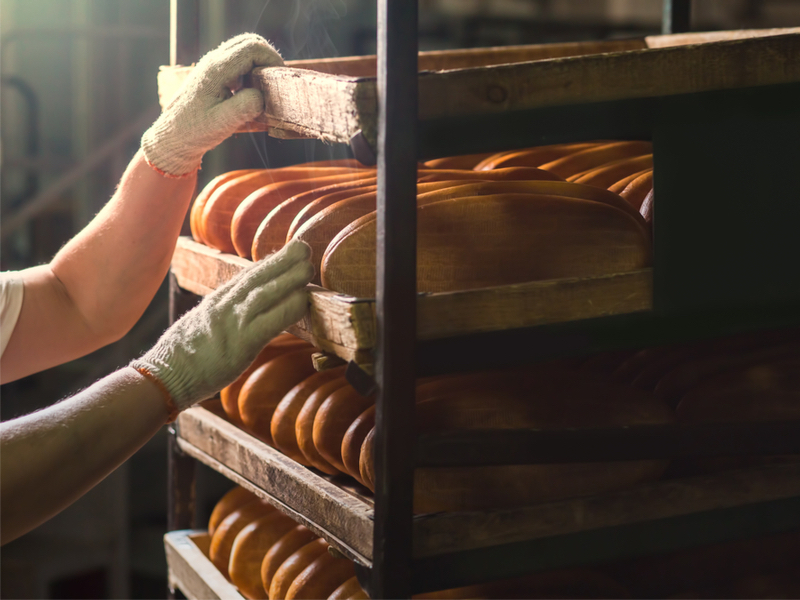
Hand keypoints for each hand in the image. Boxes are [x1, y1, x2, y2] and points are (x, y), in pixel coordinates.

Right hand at [131, 241, 312, 409]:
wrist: (162, 377)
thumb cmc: (180, 359)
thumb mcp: (198, 328)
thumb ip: (217, 317)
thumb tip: (233, 313)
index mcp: (214, 303)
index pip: (244, 277)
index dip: (267, 264)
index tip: (285, 254)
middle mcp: (223, 306)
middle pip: (255, 277)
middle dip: (282, 260)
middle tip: (304, 246)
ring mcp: (232, 323)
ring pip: (264, 293)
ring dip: (289, 278)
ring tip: (308, 267)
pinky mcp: (241, 343)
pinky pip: (269, 322)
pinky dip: (288, 309)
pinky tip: (303, 301)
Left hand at [141, 33, 282, 176]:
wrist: (173, 136)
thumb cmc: (195, 132)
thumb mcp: (223, 123)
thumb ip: (245, 107)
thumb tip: (263, 95)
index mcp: (216, 71)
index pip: (251, 48)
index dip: (271, 59)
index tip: (280, 78)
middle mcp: (213, 62)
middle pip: (248, 42)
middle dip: (268, 58)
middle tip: (276, 81)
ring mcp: (212, 66)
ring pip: (243, 50)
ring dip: (259, 64)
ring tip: (264, 88)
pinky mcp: (213, 74)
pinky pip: (237, 62)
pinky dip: (250, 70)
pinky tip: (250, 92)